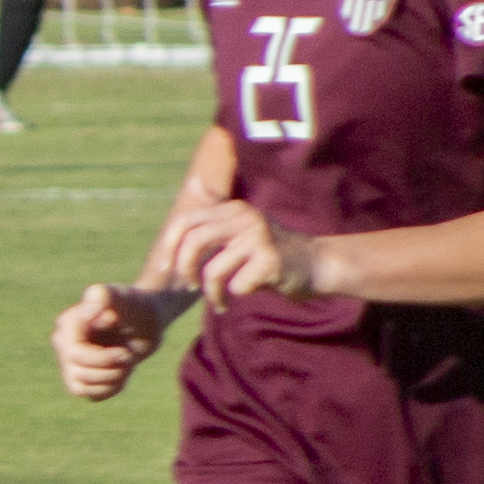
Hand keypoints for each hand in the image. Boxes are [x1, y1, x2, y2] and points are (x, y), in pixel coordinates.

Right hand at [52, 284, 170, 400]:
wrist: (147, 320)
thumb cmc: (137, 306)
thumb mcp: (125, 298)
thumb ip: (105, 296)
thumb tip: (89, 312)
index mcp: (68, 323)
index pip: (75, 355)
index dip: (103, 359)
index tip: (127, 351)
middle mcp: (63, 343)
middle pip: (79, 373)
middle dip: (111, 369)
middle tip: (130, 355)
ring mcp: (69, 361)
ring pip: (81, 388)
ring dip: (112, 379)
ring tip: (126, 362)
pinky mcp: (80, 377)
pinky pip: (91, 395)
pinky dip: (111, 388)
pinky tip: (122, 371)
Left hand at [156, 198, 324, 313]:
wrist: (317, 264)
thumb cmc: (271, 248)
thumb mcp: (242, 223)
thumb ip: (215, 207)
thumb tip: (192, 181)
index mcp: (233, 209)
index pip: (185, 221)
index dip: (168, 246)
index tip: (166, 268)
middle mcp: (245, 217)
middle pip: (193, 242)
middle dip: (184, 269)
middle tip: (188, 286)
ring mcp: (259, 237)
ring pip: (213, 270)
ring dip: (212, 293)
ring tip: (219, 301)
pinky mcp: (271, 260)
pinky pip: (237, 284)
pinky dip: (237, 294)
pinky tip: (248, 291)